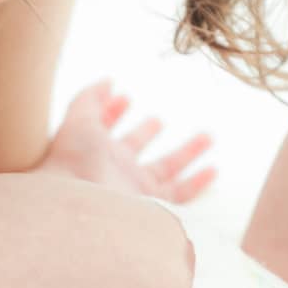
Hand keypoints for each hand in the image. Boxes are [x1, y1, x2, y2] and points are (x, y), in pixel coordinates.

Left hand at [36, 80, 215, 202]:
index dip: (113, 111)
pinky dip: (198, 182)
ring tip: (207, 135)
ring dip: (187, 151)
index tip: (124, 96)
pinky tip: (213, 169)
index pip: (105, 126)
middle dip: (146, 131)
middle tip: (158, 120)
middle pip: (134, 146)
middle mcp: (114, 168)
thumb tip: (108, 81)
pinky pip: (181, 194)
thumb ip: (91, 98)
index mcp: (93, 147)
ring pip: (166, 167)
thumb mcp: (79, 120)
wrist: (81, 206)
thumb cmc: (74, 161)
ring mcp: (135, 187)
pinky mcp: (153, 204)